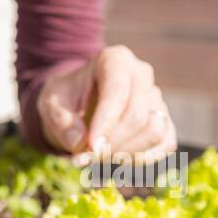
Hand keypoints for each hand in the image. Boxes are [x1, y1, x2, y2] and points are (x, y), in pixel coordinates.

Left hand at [36, 46, 176, 162]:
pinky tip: (118, 157)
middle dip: (112, 143)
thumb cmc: (66, 100)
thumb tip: (80, 143)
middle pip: (138, 114)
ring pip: (154, 130)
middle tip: (87, 157)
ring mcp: (157, 98)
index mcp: (115, 60)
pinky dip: (141, 158)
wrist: (78, 105)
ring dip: (126, 152)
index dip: (106, 123)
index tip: (90, 147)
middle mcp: (142, 74)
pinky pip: (165, 144)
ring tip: (99, 155)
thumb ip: (62, 122)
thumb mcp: (51, 105)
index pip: (117, 92)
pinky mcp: (165, 121)